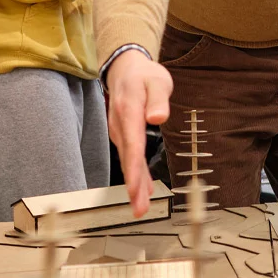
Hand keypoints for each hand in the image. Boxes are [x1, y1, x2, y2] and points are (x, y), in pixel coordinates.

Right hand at [104, 49, 171, 215]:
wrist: (125, 69)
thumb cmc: (144, 75)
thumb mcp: (157, 80)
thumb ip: (158, 98)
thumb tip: (158, 117)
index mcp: (129, 110)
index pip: (132, 144)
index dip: (134, 168)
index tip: (136, 188)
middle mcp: (120, 124)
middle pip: (128, 158)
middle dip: (133, 185)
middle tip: (139, 208)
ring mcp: (119, 130)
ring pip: (127, 161)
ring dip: (134, 185)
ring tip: (140, 207)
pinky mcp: (123, 134)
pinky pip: (129, 156)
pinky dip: (135, 174)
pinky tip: (142, 189)